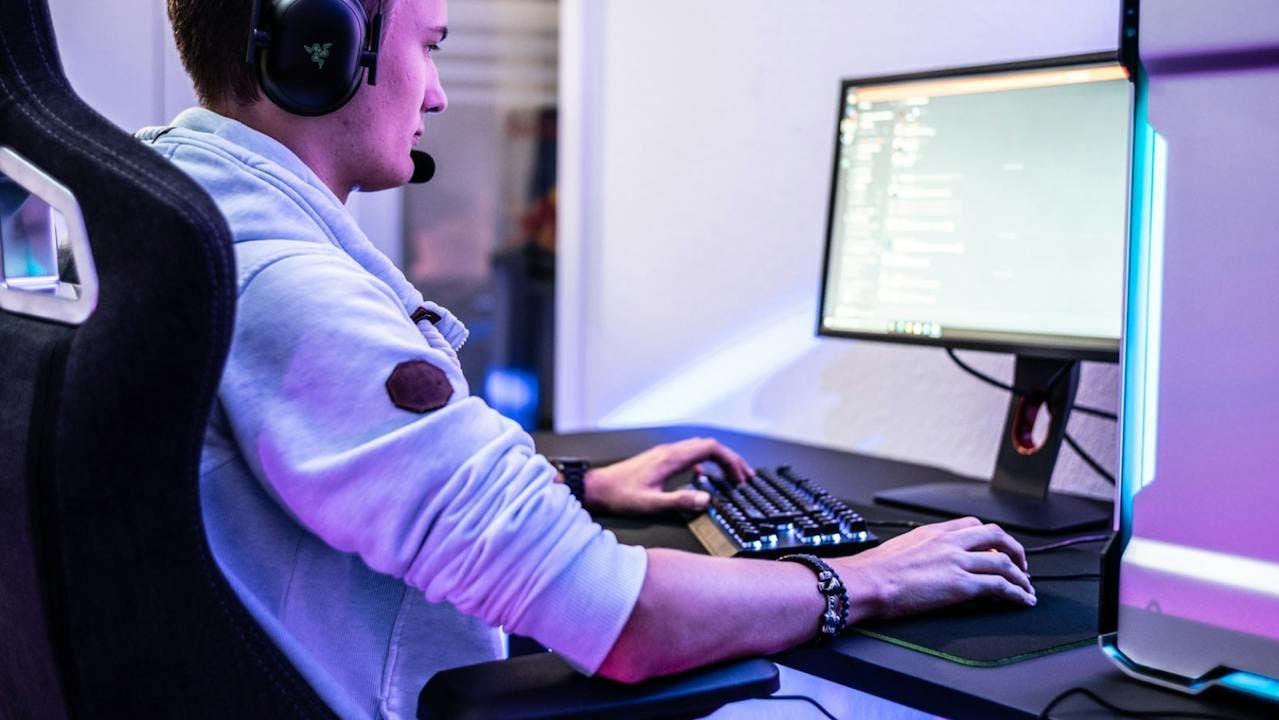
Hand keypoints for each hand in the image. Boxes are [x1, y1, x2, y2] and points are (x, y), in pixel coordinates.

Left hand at [582, 437, 753, 514]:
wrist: (597, 487)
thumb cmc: (619, 495)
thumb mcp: (652, 503)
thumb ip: (680, 501)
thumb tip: (707, 499)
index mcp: (671, 458)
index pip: (710, 448)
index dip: (730, 460)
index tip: (740, 476)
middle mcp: (669, 452)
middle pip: (708, 446)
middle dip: (730, 459)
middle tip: (744, 476)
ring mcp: (664, 454)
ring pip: (699, 449)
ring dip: (718, 460)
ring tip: (731, 475)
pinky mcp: (659, 459)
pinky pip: (688, 455)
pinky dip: (703, 462)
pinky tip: (702, 477)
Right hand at [831, 516, 1035, 620]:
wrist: (867, 582)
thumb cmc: (874, 571)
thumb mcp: (900, 549)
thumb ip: (920, 550)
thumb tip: (925, 562)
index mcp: (933, 532)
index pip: (972, 525)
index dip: (990, 537)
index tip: (995, 549)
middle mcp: (949, 542)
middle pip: (995, 536)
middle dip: (1014, 550)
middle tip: (1020, 565)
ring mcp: (957, 561)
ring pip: (1003, 562)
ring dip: (1021, 576)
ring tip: (1026, 588)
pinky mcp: (961, 584)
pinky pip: (999, 586)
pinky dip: (1016, 593)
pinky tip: (1022, 600)